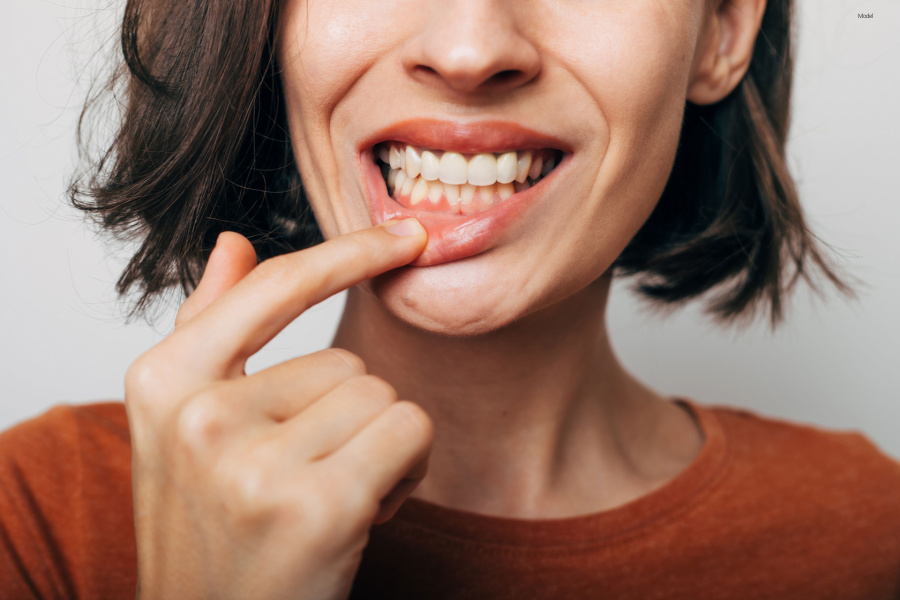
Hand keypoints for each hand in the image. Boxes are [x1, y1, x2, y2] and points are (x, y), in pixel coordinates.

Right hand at [124, 219, 431, 599]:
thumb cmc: (211, 527)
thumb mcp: (183, 426)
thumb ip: (206, 327)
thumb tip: (232, 242)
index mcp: (162, 382)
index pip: (272, 288)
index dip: (347, 254)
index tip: (402, 236)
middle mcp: (200, 416)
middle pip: (346, 360)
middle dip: (348, 418)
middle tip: (307, 477)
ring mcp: (255, 463)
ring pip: (382, 397)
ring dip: (377, 447)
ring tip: (327, 497)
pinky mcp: (318, 505)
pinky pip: (409, 431)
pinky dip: (406, 469)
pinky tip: (363, 513)